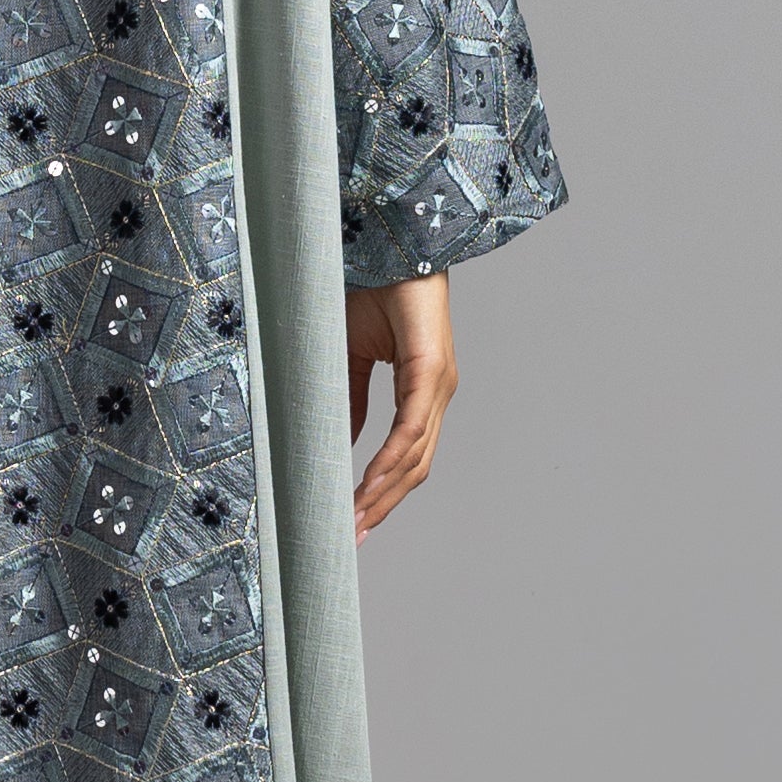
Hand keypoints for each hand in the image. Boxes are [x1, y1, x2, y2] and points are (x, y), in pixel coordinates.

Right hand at [344, 273, 453, 538]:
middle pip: (415, 468)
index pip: (406, 457)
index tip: (355, 521)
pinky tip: (369, 482)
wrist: (391, 243)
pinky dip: (390, 459)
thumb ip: (350, 398)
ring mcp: (439, 385)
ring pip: (416, 456)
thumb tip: (343, 442)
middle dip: (383, 506)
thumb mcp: (351, 355)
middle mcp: (437, 394)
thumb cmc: (373, 290)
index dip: (383, 492)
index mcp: (422, 391)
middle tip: (351, 538)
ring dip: (384, 493)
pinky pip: (411, 427)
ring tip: (355, 520)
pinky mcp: (431, 370)